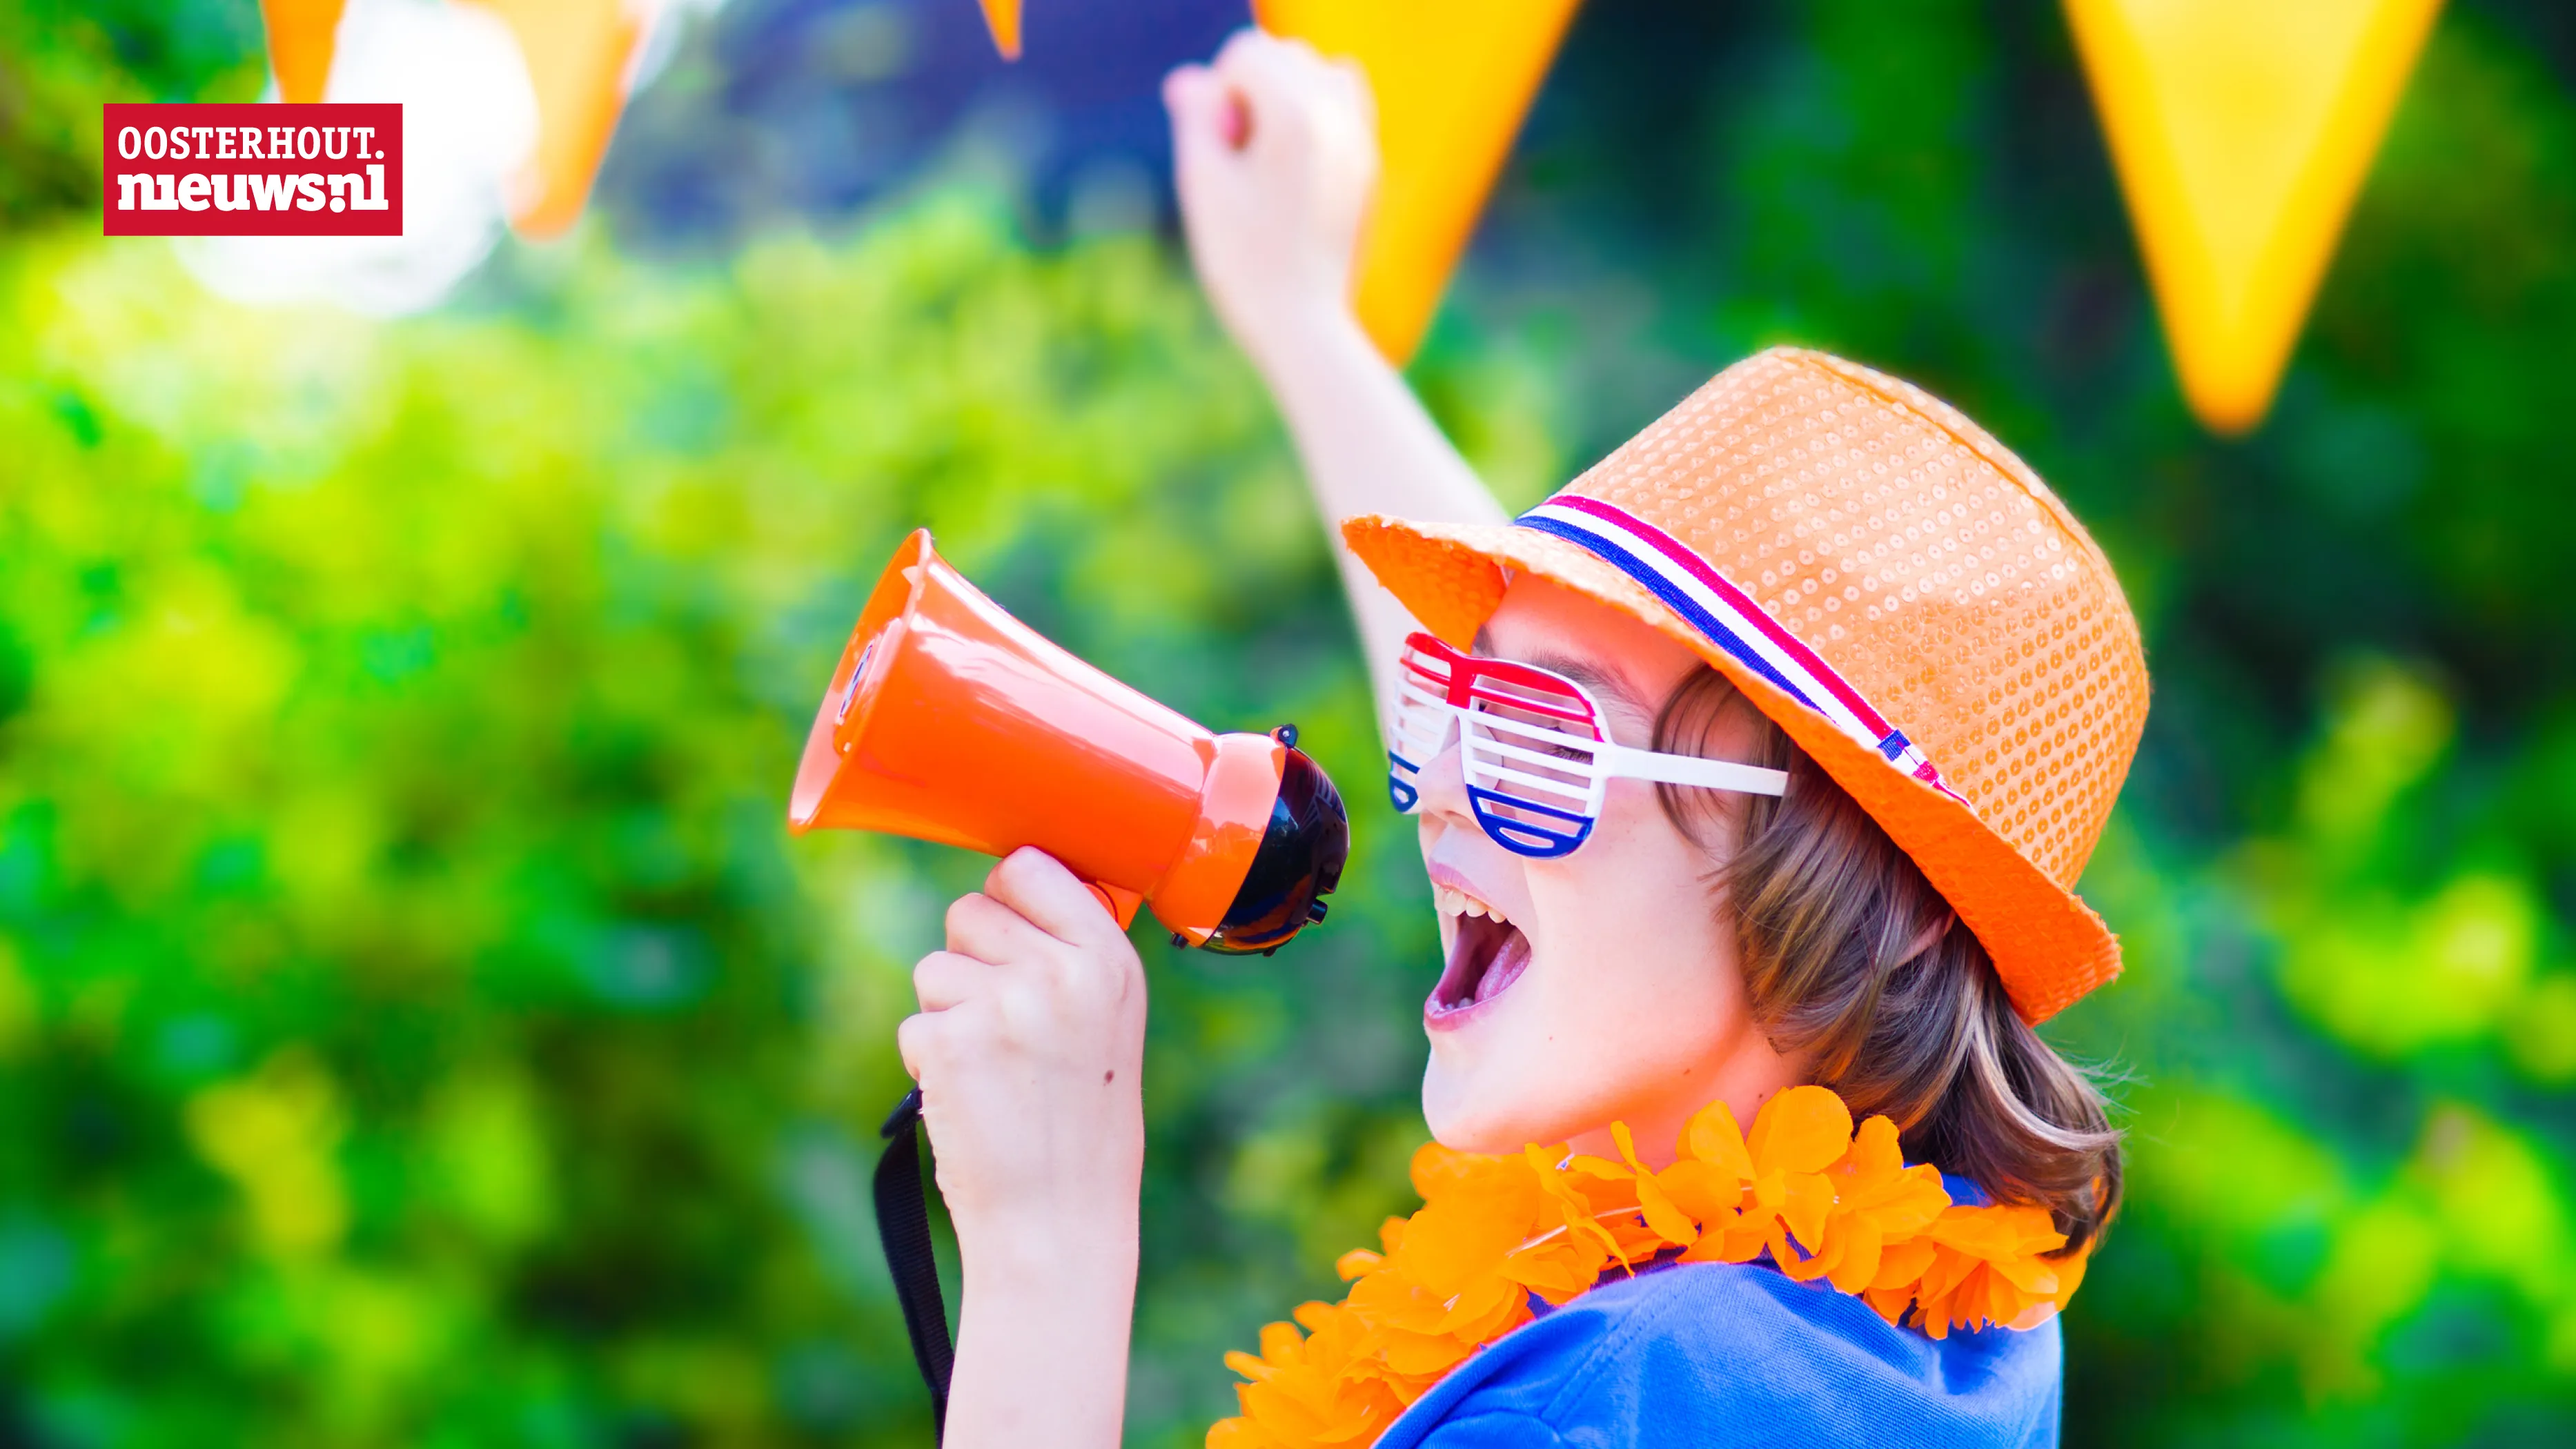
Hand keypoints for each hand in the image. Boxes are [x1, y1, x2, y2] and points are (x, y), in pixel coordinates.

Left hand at [898, 848, 1146, 1252]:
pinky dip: (930, 1062)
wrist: (1058, 1222)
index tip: (1016, 938)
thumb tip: (1011, 885)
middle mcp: (1060, 973)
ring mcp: (1002, 1006)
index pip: (1028, 866)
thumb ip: (1070, 953)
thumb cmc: (1083, 1124)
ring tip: (995, 1069)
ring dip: (948, 1012)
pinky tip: (971, 1098)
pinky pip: (913, 1024)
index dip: (1008, 899)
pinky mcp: (950, 1045)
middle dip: (973, 961)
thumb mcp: (1109, 1022)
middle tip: (1006, 1025)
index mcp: (1108, 959)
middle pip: (969, 910)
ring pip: (934, 967)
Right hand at [1165, 28, 1377, 379]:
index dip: (1219, 94)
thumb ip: (1196, 118)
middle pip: (1284, 54)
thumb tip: (1190, 79)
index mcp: (1296, 115)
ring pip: (1320, 71)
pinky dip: (1315, 115)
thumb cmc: (1244, 260)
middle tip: (1242, 156)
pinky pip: (1344, 104)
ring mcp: (1360, 139)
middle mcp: (1338, 115)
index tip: (1221, 148)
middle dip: (1252, 89)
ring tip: (1268, 155)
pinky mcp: (1367, 165)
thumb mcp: (1204, 183)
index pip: (1246, 52)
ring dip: (1286, 95)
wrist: (1303, 323)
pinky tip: (1295, 165)